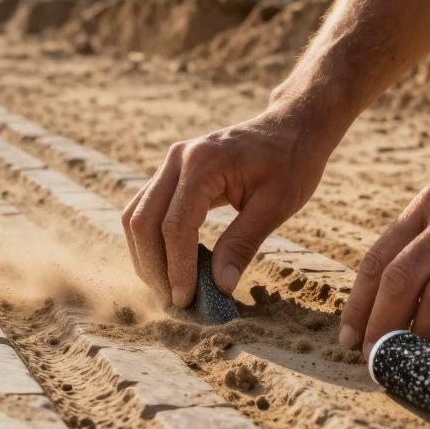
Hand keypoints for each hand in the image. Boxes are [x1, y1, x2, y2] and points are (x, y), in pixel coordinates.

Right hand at [122, 104, 329, 306]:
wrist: (292, 126)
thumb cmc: (292, 162)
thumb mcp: (276, 206)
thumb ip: (243, 244)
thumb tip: (219, 287)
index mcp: (203, 163)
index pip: (175, 225)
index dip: (177, 267)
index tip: (186, 300)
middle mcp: (178, 159)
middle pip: (143, 221)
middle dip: (154, 266)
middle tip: (174, 301)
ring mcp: (171, 163)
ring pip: (136, 216)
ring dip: (146, 255)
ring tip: (168, 288)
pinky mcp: (172, 172)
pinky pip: (147, 209)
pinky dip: (152, 240)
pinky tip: (170, 265)